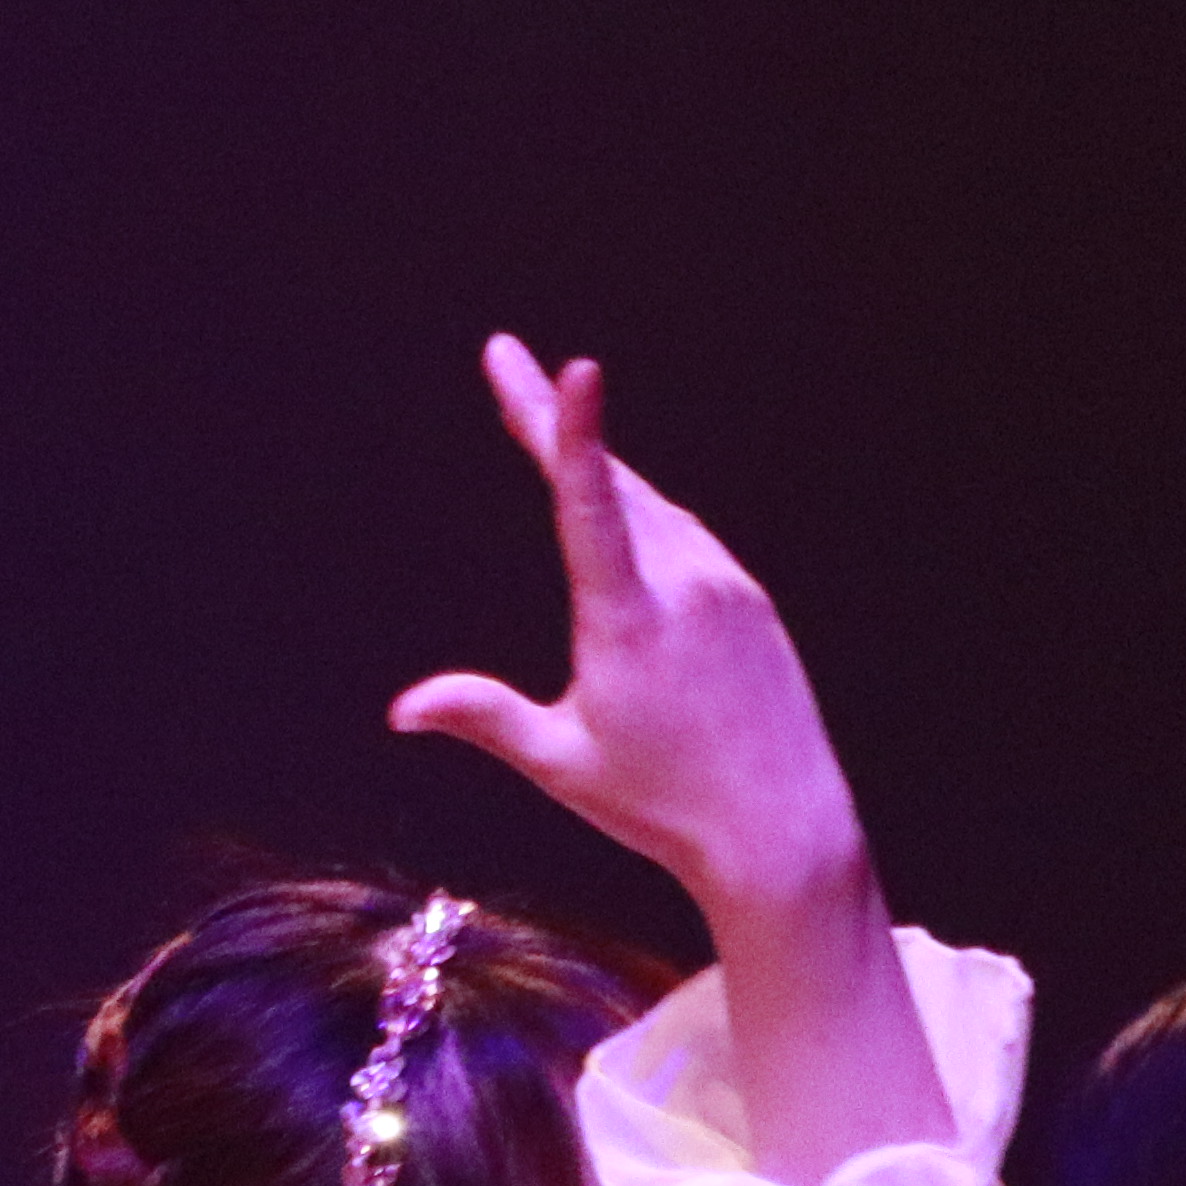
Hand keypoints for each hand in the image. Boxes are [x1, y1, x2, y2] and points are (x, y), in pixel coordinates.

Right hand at [401, 342, 871, 920]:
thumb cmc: (662, 805)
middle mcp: (684, 584)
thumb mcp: (561, 762)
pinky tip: (619, 512)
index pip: (591, 509)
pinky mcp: (749, 597)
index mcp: (628, 620)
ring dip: (595, 467)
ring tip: (539, 413)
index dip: (573, 435)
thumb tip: (401, 710)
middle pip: (608, 479)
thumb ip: (483, 716)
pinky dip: (640, 513)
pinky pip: (682, 535)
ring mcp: (725, 584)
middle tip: (504, 355)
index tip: (575, 368)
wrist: (784, 830)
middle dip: (550, 415)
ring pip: (647, 504)